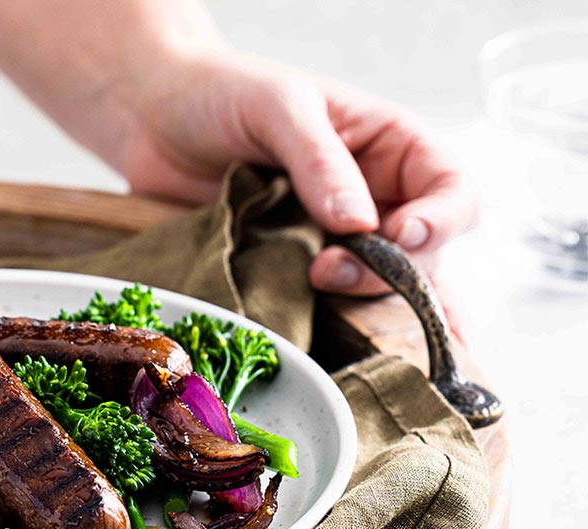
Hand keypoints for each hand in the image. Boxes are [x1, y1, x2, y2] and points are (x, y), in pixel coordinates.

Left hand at [123, 53, 476, 296]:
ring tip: (318, 284)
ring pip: (385, 289)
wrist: (155, 120)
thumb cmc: (222, 93)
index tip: (397, 236)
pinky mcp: (295, 272)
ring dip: (364, 301)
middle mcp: (374, 198)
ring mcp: (337, 241)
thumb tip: (360, 224)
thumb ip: (321, 162)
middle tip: (328, 269)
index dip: (438, 222)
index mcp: (388, 146)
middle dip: (388, 270)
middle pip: (422, 255)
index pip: (450, 191)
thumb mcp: (279, 107)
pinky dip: (354, 331)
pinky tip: (380, 358)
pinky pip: (336, 307)